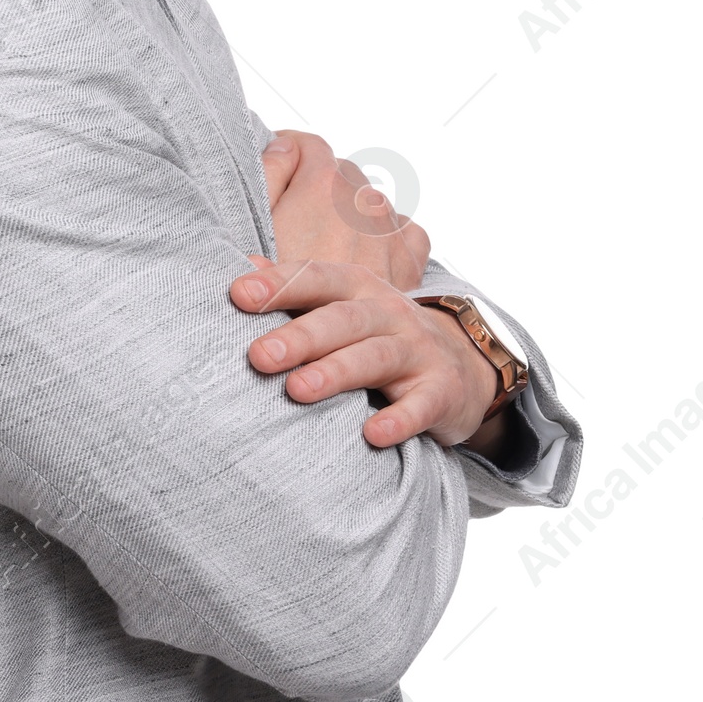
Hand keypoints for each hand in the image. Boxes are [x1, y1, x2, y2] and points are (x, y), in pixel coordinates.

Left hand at [228, 256, 499, 449]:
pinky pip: (421, 406)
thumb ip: (295, 288)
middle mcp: (388, 312)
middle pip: (342, 318)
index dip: (280, 284)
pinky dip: (400, 420)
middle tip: (259, 356)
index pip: (317, 278)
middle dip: (300, 336)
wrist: (464, 367)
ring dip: (336, 372)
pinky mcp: (441, 391)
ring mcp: (419, 350)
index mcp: (357, 287)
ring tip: (297, 390)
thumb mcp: (343, 304)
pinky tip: (372, 434)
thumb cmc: (381, 334)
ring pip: (375, 357)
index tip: (238, 294)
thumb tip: (243, 267)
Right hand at [256, 130, 429, 291]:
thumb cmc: (279, 298)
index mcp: (324, 183)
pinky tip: (363, 256)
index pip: (305, 145)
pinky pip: (402, 231)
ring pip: (369, 203)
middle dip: (313, 188)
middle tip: (288, 222)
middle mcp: (363, 198)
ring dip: (348, 214)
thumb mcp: (253, 231)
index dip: (283, 155)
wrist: (332, 356)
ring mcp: (390, 228)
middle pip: (337, 173)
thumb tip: (283, 146)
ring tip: (323, 247)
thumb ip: (267, 173)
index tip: (271, 172)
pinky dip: (385, 237)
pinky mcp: (409, 260)